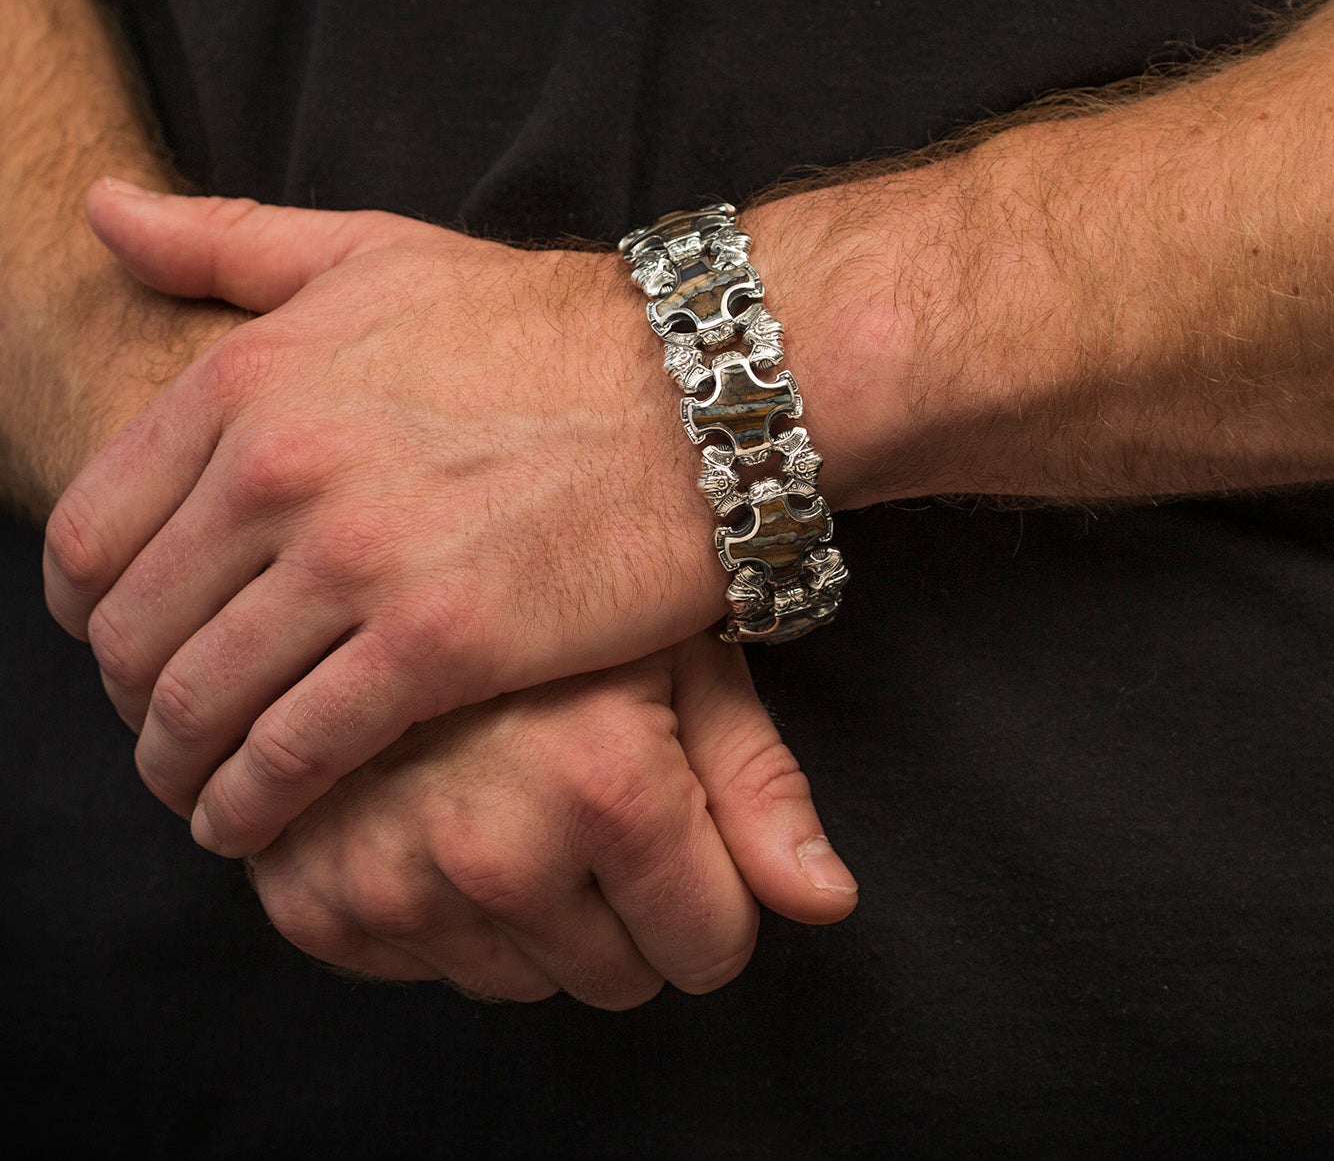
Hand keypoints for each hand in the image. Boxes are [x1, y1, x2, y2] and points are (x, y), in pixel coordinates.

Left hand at [44, 183, 727, 856]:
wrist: (699, 390)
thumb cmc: (547, 327)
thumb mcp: (380, 253)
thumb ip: (230, 240)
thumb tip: (103, 209)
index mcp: (251, 375)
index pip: (92, 531)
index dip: (88, 610)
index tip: (127, 641)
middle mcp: (281, 465)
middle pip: (131, 631)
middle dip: (133, 698)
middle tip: (170, 727)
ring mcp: (357, 556)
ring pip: (199, 702)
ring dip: (182, 766)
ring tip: (203, 792)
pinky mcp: (438, 641)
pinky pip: (297, 752)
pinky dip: (256, 803)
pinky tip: (257, 820)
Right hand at [248, 630, 858, 1007]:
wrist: (398, 543)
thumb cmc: (575, 596)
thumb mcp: (686, 661)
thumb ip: (759, 786)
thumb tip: (828, 902)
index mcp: (605, 785)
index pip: (711, 947)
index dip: (713, 897)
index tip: (682, 831)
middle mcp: (492, 847)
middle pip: (618, 979)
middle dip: (627, 910)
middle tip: (591, 799)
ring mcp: (390, 876)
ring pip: (518, 984)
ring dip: (533, 916)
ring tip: (515, 793)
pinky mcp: (313, 894)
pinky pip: (418, 971)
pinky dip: (441, 915)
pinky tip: (442, 814)